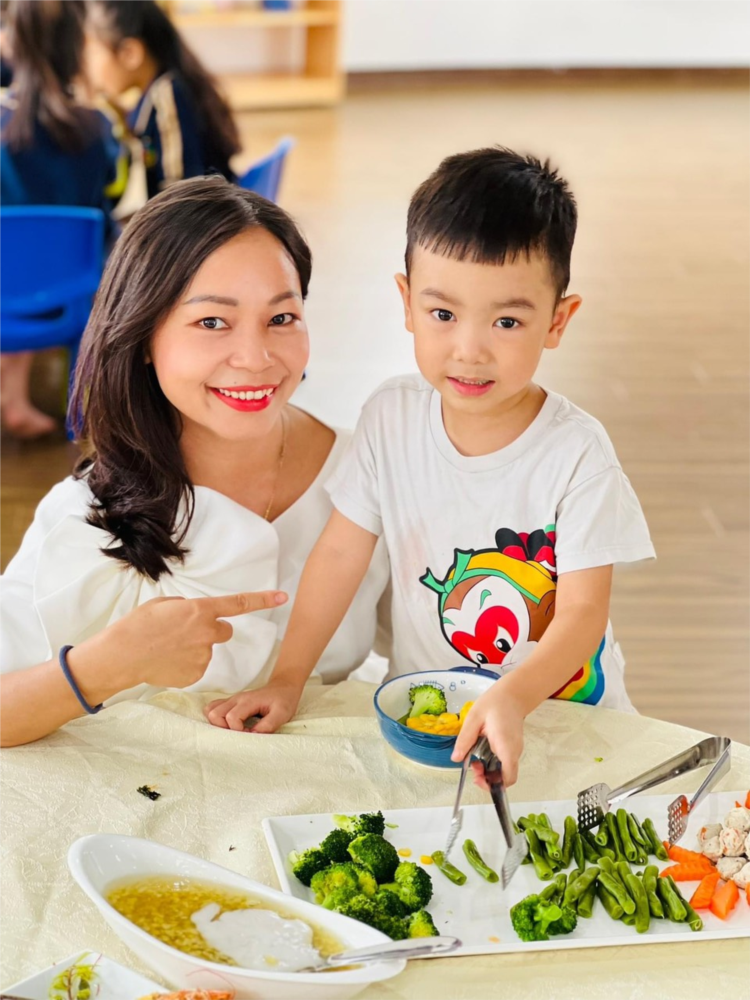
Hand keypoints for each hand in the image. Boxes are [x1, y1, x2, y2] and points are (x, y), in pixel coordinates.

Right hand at [70, 590, 286, 695]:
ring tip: (166, 648)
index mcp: (200, 610)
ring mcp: (203, 656)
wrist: (121, 656)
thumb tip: (196, 614)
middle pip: (224, 631)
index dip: (263, 600)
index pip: (239, 604)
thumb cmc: (138, 626)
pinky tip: (167, 662)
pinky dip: (185, 664)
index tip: (283, 596)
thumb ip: (187, 607)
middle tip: (185, 632)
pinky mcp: (196, 674)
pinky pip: (197, 666)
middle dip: (211, 630)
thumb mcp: (164, 604)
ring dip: (193, 648)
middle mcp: (207, 633)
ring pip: (206, 649)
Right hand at [204, 679, 302, 732]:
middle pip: (214, 714)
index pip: (231, 717)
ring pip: (210, 711)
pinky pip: (214, 708)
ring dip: (218, 724)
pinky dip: (216, 719)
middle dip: (223, 728)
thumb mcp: (282, 713)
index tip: (249, 733)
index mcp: (248, 701)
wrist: (283, 687)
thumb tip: (252, 735)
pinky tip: (229, 725)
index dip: (238, 730)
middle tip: (239, 733)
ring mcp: (232, 700)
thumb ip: (268, 725)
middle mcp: (236, 699)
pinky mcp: (231, 702)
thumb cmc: (284, 700)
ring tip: (233, 730)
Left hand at [451, 684, 525, 786]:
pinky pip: (504, 763)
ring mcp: (515, 751)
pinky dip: (492, 764)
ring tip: (474, 761)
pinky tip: (482, 753)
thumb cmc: (495, 703)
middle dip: (488, 779)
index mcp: (506, 745)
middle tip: (472, 768)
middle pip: (505, 778)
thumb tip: (455, 758)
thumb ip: (465, 739)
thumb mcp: (474, 718)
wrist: (512, 694)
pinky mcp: (512, 748)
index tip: (477, 778)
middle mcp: (514, 751)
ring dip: (489, 772)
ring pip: (504, 772)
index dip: (493, 784)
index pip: (508, 777)